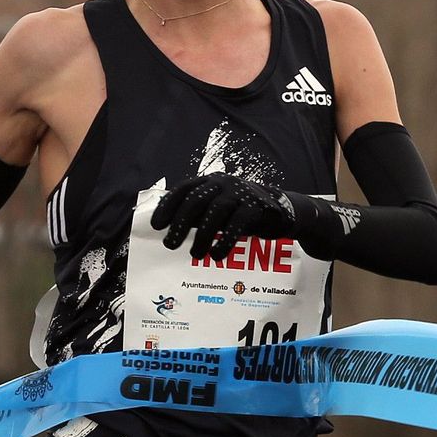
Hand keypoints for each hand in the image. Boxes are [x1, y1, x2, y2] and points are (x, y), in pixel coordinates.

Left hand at [151, 173, 306, 260]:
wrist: (279, 212)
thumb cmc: (239, 212)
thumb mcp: (216, 209)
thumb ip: (196, 214)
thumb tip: (167, 227)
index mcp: (210, 181)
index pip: (184, 190)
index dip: (168, 206)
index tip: (157, 225)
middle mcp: (223, 183)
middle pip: (196, 199)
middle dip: (180, 223)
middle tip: (170, 244)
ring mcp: (241, 193)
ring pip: (216, 211)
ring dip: (203, 235)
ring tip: (196, 255)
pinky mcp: (257, 207)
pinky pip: (237, 224)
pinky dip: (225, 240)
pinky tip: (217, 254)